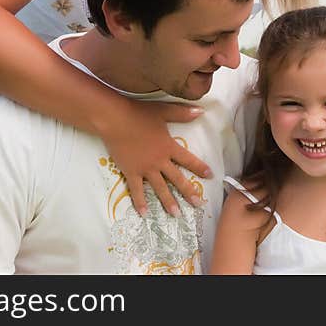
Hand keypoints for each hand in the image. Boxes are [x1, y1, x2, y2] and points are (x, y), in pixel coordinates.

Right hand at [103, 99, 210, 217]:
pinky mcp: (130, 172)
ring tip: (176, 215)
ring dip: (169, 202)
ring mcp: (145, 168)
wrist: (114, 120)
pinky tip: (144, 214)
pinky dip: (140, 202)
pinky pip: (137, 190)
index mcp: (168, 147)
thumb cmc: (138, 113)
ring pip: (160, 188)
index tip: (210, 176)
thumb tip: (201, 111)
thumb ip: (182, 113)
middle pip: (177, 179)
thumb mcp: (163, 110)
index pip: (188, 160)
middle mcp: (159, 161)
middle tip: (198, 204)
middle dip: (189, 192)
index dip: (199, 167)